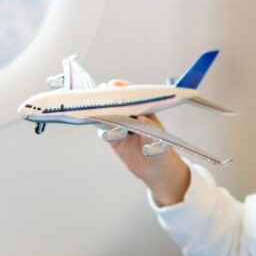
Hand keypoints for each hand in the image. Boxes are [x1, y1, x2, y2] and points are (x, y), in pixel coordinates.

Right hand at [102, 79, 189, 205]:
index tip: (114, 85)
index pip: (133, 96)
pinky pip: (104, 130)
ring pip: (108, 115)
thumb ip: (151, 131)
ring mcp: (121, 127)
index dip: (123, 88)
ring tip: (94, 105)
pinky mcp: (114, 139)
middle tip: (99, 92)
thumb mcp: (160, 142)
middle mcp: (131, 116)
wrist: (156, 170)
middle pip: (117, 103)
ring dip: (100, 109)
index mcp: (144, 111)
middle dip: (107, 96)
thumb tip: (141, 119)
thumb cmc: (162, 151)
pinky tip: (93, 120)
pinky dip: (98, 125)